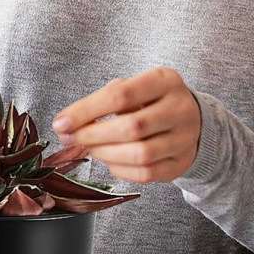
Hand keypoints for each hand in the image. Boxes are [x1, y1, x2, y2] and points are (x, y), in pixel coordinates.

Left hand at [51, 67, 201, 182]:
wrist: (192, 120)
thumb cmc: (150, 101)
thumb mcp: (132, 88)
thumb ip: (101, 101)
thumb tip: (65, 125)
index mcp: (165, 80)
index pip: (121, 95)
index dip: (85, 111)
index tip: (61, 123)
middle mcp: (180, 108)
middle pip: (131, 127)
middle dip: (93, 135)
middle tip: (72, 138)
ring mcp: (185, 138)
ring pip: (139, 154)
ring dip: (105, 154)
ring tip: (91, 148)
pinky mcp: (182, 163)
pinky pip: (146, 173)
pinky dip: (120, 169)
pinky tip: (110, 160)